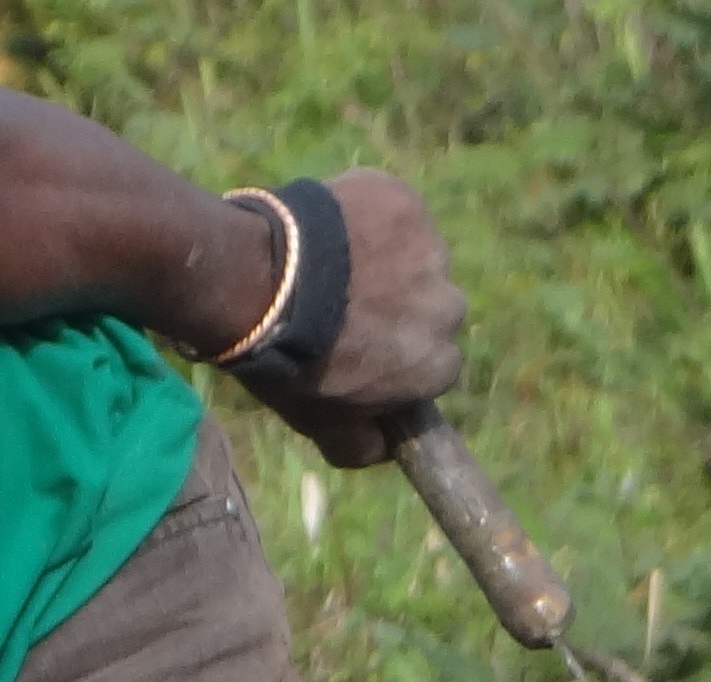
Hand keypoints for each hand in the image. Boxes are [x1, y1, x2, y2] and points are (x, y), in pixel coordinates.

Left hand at [227, 169, 466, 469]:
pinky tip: (330, 233)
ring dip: (384, 260)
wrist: (262, 286)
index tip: (364, 347)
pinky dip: (368, 218)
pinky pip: (392, 212)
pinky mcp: (404, 204)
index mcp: (438, 364)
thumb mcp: (322, 425)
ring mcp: (430, 250)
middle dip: (399, 306)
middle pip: (433, 306)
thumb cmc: (292, 364)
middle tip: (343, 306)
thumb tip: (386, 448)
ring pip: (415, 256)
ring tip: (330, 268)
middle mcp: (448, 307)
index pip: (436, 362)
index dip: (398, 355)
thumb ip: (363, 446)